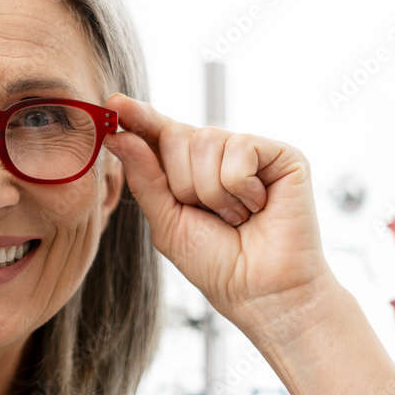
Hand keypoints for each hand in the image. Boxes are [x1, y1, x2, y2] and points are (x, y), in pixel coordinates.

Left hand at [103, 93, 336, 339]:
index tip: (113, 103)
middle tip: (211, 216)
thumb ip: (144, 177)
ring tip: (237, 216)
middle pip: (174, 135)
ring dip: (213, 193)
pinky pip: (239, 151)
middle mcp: (217, 153)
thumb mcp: (166, 221)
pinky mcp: (281, 154)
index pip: (156, 132)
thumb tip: (119, 135)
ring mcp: (249, 150)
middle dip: (182, 184)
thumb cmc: (215, 262)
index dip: (137, 117)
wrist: (261, 290)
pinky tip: (259, 206)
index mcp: (186, 167)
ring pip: (204, 143)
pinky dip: (241, 188)